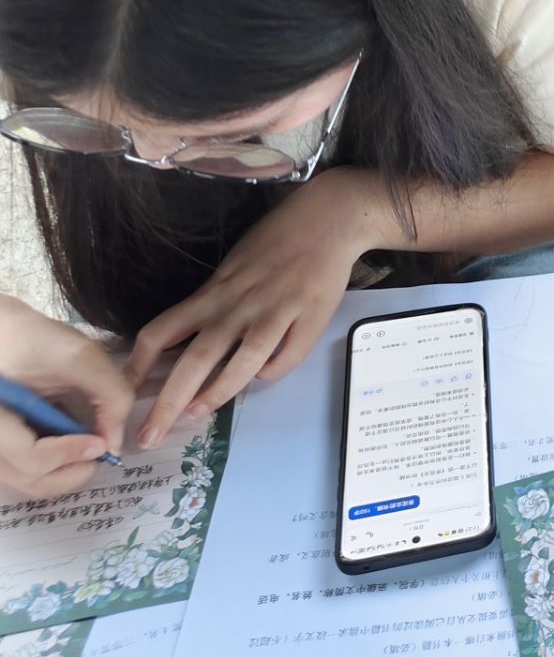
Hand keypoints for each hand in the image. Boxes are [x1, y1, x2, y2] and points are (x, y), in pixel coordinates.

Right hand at [0, 295, 131, 496]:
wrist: (1, 333)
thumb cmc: (34, 338)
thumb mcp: (80, 357)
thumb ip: (110, 396)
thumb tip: (114, 444)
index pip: (29, 457)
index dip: (70, 454)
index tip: (100, 442)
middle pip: (29, 480)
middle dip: (72, 471)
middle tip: (99, 450)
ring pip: (28, 479)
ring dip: (64, 467)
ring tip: (86, 440)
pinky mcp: (1, 446)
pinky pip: (25, 468)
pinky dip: (53, 460)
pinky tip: (68, 436)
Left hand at [128, 168, 385, 448]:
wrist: (327, 219)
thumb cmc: (274, 242)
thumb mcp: (230, 269)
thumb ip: (209, 306)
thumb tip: (184, 348)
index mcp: (214, 293)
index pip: (162, 332)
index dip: (138, 367)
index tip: (124, 395)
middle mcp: (238, 306)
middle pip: (195, 359)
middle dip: (167, 404)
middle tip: (148, 438)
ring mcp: (276, 313)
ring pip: (241, 363)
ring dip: (216, 394)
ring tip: (195, 416)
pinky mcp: (310, 318)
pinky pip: (287, 358)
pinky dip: (272, 373)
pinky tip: (263, 377)